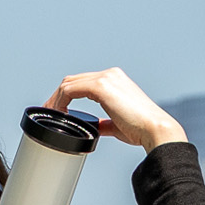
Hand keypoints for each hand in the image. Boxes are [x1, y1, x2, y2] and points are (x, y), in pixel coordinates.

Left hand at [47, 69, 186, 151]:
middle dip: (58, 96)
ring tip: (51, 114)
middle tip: (50, 112)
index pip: (84, 82)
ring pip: (69, 83)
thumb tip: (94, 128)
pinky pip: (71, 89)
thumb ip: (104, 123)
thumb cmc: (141, 129)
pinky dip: (61, 100)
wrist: (154, 129)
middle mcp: (110, 75)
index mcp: (115, 80)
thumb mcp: (118, 124)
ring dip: (56, 99)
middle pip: (74, 80)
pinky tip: (59, 113)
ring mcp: (106, 78)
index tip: (59, 110)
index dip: (67, 96)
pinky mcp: (101, 86)